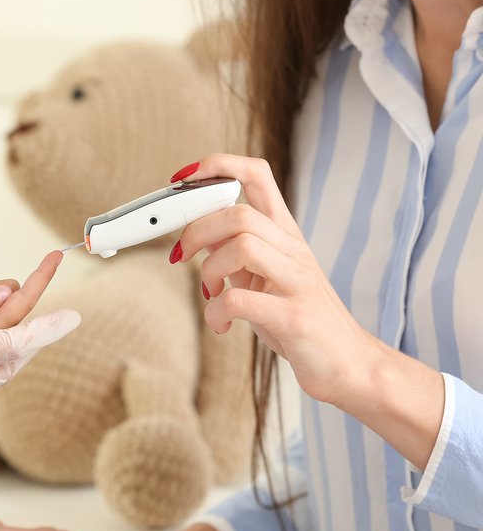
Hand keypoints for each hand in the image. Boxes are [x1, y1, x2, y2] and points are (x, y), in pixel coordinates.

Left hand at [170, 154, 385, 405]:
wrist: (348, 365)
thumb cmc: (300, 321)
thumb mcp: (263, 278)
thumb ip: (233, 253)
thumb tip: (196, 233)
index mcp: (284, 234)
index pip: (257, 175)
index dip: (217, 166)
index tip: (184, 177)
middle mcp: (293, 250)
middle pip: (237, 213)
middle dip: (196, 230)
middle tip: (181, 255)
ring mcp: (297, 281)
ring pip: (242, 245)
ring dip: (209, 270)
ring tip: (210, 293)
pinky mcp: (294, 316)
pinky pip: (240, 300)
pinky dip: (216, 312)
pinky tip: (220, 323)